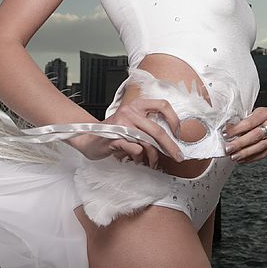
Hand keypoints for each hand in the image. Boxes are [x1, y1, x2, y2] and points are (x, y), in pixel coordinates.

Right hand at [68, 97, 184, 165]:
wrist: (88, 138)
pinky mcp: (115, 138)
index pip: (162, 105)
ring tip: (153, 162)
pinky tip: (137, 160)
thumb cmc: (114, 132)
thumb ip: (148, 126)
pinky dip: (139, 157)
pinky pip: (136, 149)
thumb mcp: (132, 122)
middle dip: (170, 146)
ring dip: (153, 156)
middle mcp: (130, 112)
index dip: (174, 119)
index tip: (178, 133)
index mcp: (137, 105)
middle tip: (178, 156)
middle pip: (158, 130)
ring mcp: (122, 124)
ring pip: (148, 142)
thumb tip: (171, 140)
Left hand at [222, 107, 266, 163]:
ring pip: (260, 147)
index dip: (237, 129)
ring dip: (245, 153)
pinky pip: (263, 154)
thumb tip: (227, 129)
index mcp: (265, 113)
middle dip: (240, 143)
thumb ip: (242, 121)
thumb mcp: (252, 113)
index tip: (226, 134)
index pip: (249, 122)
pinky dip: (251, 158)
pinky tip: (242, 159)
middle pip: (255, 135)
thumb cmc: (262, 117)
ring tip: (234, 156)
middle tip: (229, 148)